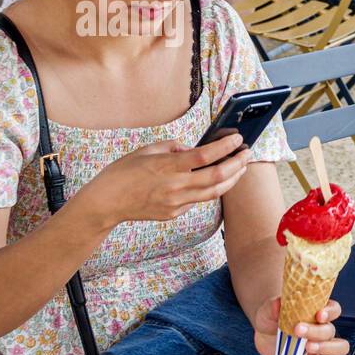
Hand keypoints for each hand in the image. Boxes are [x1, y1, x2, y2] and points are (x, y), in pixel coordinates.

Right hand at [79, 134, 251, 225]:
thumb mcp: (146, 150)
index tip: (238, 140)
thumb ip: (173, 148)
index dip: (225, 147)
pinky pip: (198, 200)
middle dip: (237, 165)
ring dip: (231, 179)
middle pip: (217, 177)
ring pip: (214, 193)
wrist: (106, 203)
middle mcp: (175, 186)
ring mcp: (176, 203)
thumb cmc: (122, 173)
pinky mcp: (174, 213)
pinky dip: (210, 190)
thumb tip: (193, 149)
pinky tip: (215, 181)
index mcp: (167, 167)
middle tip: (247, 154)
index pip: (204, 156)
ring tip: (241, 168)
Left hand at [253, 297, 347, 354]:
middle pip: (331, 329)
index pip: (333, 309)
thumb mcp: (269, 310)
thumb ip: (273, 306)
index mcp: (316, 312)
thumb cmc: (271, 319)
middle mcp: (322, 328)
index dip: (330, 312)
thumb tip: (278, 304)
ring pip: (340, 347)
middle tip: (298, 331)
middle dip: (317, 331)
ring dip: (326, 348)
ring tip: (308, 348)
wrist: (263, 336)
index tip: (319, 315)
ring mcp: (320, 346)